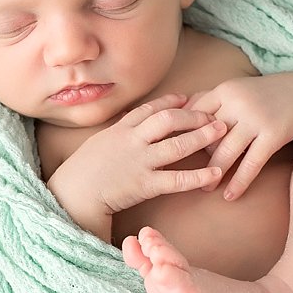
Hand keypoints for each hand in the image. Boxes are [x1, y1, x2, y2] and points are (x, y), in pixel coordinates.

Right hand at [47, 94, 227, 221]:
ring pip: (176, 144)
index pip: (150, 108)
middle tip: (215, 115)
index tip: (187, 98)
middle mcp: (132, 140)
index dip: (171, 101)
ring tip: (222, 132)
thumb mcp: (98, 142)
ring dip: (202, 136)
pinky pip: (177, 179)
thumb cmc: (82, 172)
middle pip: (168, 120)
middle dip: (194, 115)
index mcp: (120, 129)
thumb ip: (117, 129)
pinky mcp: (144, 185)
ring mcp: (139, 161)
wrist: (71, 195)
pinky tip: (215, 173)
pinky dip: (199, 175)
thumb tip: (129, 117)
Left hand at [185, 74, 292, 200]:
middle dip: (197, 156)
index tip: (173, 150)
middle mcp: (238, 103)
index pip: (195, 114)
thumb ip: (208, 100)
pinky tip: (231, 195)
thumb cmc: (259, 96)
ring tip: (206, 187)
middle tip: (184, 175)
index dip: (184, 133)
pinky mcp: (273, 134)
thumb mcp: (234, 90)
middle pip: (209, 135)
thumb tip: (176, 114)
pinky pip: (252, 163)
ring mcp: (256, 119)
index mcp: (225, 91)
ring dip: (214, 173)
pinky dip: (239, 181)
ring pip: (227, 150)